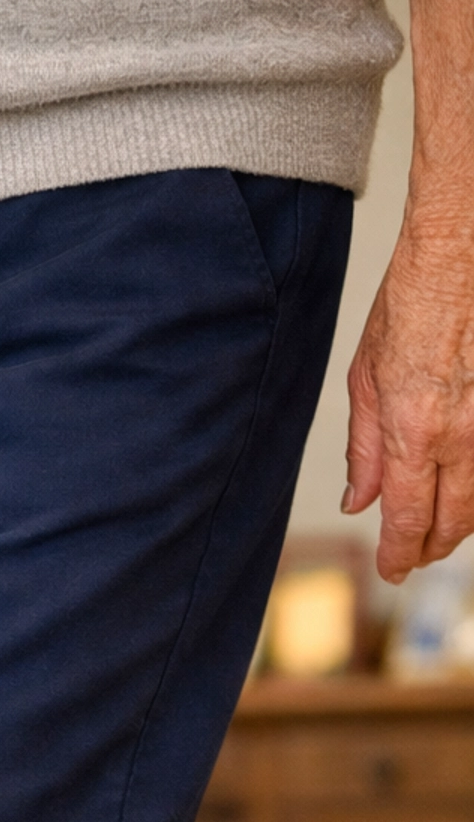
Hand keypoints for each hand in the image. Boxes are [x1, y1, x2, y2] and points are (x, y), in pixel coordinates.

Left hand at [344, 217, 473, 582]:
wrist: (462, 251)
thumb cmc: (411, 303)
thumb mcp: (366, 379)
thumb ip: (365, 449)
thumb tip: (359, 503)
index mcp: (415, 431)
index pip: (409, 519)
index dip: (400, 554)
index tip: (392, 569)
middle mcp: (464, 434)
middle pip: (455, 520)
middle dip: (432, 546)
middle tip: (415, 556)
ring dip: (462, 522)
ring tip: (441, 531)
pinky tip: (468, 491)